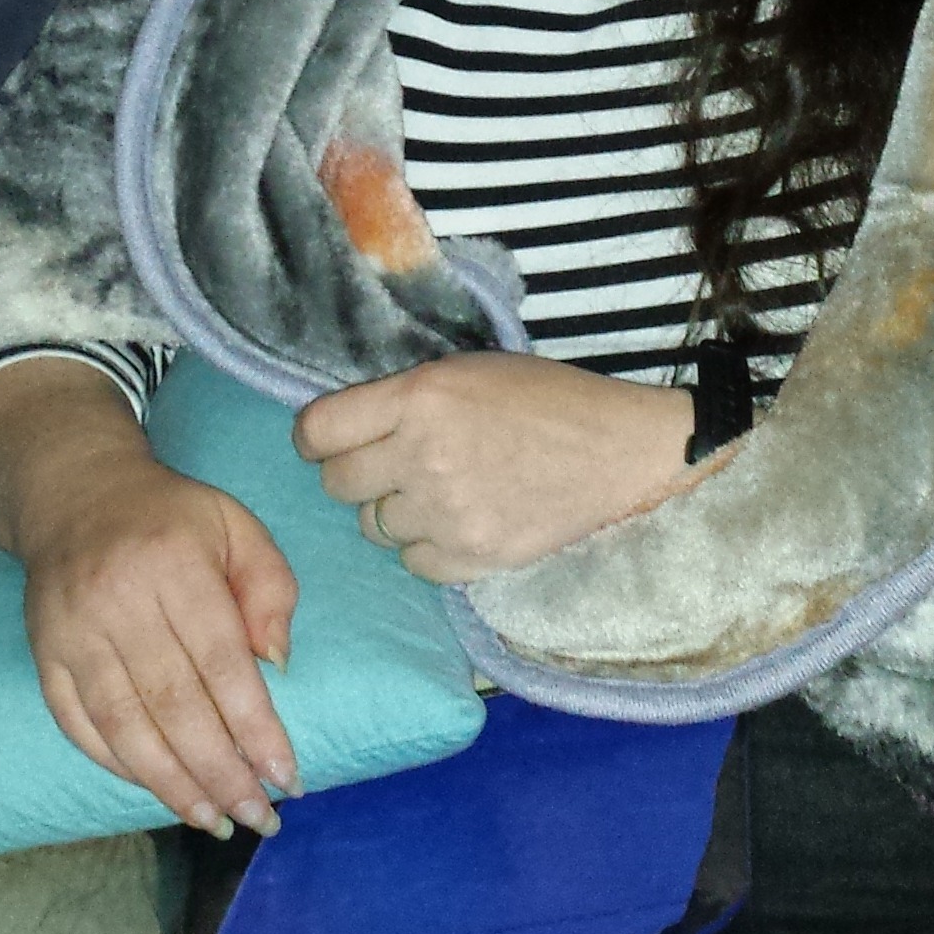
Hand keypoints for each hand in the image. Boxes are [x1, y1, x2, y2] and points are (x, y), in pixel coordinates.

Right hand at [0, 359, 299, 838]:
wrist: (73, 494)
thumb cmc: (171, 518)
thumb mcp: (236, 526)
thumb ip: (270, 586)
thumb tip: (276, 663)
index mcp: (174, 565)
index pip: (221, 662)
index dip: (255, 727)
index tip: (286, 777)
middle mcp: (117, 601)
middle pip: (174, 705)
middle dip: (221, 772)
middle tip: (259, 816)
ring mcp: (73, 632)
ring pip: (124, 726)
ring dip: (172, 784)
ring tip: (214, 821)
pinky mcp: (44, 654)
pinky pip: (78, 724)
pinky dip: (118, 766)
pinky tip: (158, 791)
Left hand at [294, 352, 692, 581]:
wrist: (619, 449)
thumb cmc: (545, 399)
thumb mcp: (466, 371)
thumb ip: (403, 397)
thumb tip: (343, 429)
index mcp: (419, 397)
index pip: (318, 430)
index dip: (315, 438)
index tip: (328, 442)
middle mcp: (422, 456)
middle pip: (338, 484)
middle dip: (355, 474)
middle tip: (390, 466)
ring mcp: (446, 513)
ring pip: (373, 527)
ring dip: (394, 511)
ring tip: (436, 492)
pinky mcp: (473, 557)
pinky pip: (412, 563)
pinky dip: (426, 547)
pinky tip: (456, 522)